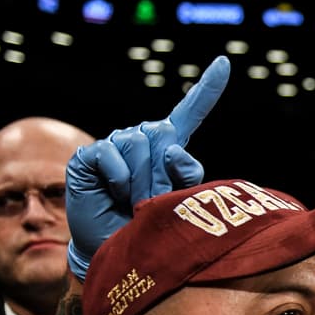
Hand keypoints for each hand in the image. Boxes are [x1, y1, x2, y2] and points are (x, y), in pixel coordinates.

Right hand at [65, 56, 229, 278]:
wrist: (117, 250)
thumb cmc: (151, 228)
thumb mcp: (178, 204)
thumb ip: (185, 175)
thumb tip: (172, 148)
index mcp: (169, 148)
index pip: (189, 114)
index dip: (207, 89)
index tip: (225, 63)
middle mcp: (142, 139)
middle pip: (164, 135)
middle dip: (162, 174)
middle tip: (152, 200)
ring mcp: (114, 144)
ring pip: (139, 145)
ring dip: (140, 182)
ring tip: (132, 201)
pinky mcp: (89, 154)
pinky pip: (111, 155)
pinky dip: (118, 179)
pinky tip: (113, 192)